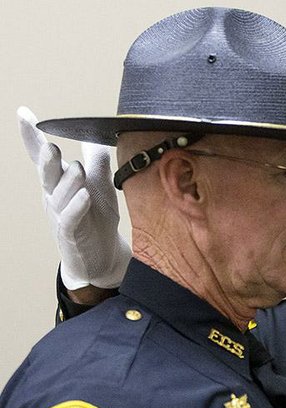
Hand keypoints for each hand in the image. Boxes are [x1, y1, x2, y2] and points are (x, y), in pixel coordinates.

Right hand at [18, 106, 130, 289]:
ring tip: (78, 169)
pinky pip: (71, 219)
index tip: (24, 115)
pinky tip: (83, 196)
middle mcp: (54, 198)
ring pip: (60, 196)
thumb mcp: (99, 185)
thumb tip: (95, 134)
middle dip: (46, 160)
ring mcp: (61, 217)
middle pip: (47, 175)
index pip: (44, 158)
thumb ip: (96, 160)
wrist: (102, 256)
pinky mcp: (72, 234)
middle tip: (50, 146)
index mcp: (58, 183)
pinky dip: (76, 207)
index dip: (32, 138)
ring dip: (68, 182)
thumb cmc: (96, 218)